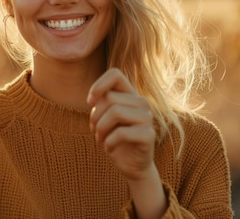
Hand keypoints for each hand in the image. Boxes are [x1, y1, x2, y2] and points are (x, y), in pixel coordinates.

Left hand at [88, 69, 165, 217]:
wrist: (132, 165)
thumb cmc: (115, 138)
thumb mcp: (105, 118)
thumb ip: (102, 103)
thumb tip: (94, 98)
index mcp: (130, 94)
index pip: (115, 74)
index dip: (98, 85)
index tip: (90, 102)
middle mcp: (142, 103)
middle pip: (109, 98)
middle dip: (95, 116)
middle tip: (95, 130)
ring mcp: (148, 118)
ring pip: (115, 112)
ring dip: (101, 129)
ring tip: (101, 139)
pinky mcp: (149, 135)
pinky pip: (121, 133)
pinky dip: (109, 142)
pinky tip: (109, 149)